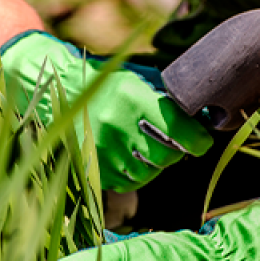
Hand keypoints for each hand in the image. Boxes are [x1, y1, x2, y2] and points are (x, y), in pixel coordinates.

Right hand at [0, 30, 212, 191]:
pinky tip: (132, 157)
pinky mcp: (92, 166)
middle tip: (177, 143)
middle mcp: (118, 125)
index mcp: (132, 98)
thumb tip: (202, 114)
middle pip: (167, 156)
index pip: (181, 132)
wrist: (57, 88)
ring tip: (149, 147)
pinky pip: (127, 182)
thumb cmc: (103, 80)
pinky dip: (135, 174)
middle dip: (177, 152)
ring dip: (156, 164)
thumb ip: (167, 96)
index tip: (202, 140)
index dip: (199, 140)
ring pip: (148, 173)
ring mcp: (102, 149)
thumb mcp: (136, 79)